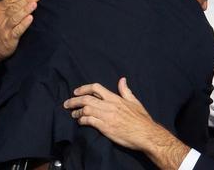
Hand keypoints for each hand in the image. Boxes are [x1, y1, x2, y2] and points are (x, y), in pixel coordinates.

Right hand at [0, 0, 39, 69]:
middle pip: (14, 6)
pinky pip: (18, 30)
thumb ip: (5, 4)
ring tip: (34, 4)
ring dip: (26, 9)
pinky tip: (30, 18)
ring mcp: (5, 28)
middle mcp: (0, 18)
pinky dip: (24, 23)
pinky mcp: (10, 38)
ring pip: (16, 17)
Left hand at [64, 78, 190, 168]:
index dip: (84, 88)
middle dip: (74, 100)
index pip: (96, 88)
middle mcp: (109, 105)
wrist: (146, 134)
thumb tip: (122, 80)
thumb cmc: (141, 119)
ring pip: (86, 110)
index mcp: (115, 98)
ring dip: (77, 111)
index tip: (76, 91)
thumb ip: (126, 91)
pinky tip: (80, 122)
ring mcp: (107, 117)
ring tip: (73, 114)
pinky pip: (89, 122)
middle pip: (86, 99)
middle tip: (67, 103)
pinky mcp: (106, 128)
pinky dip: (82, 120)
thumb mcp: (134, 102)